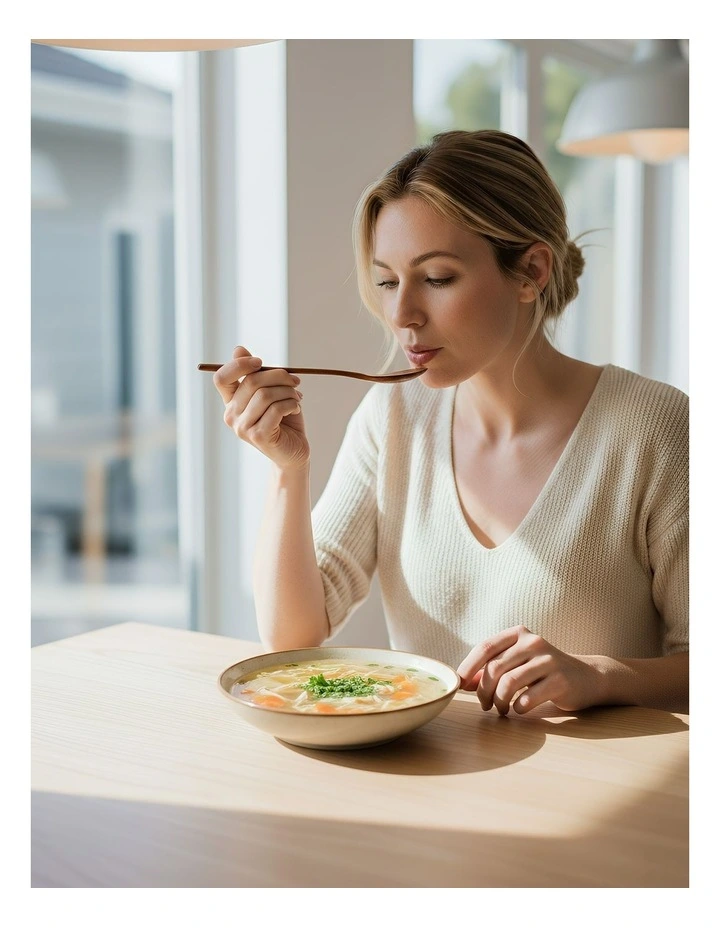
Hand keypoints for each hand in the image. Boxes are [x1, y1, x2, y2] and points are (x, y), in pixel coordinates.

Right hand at [214, 345, 309, 471]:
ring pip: (265, 394)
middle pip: (251, 381)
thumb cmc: (283, 421)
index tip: (261, 362)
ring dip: (288, 391)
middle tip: (295, 380)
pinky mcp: (259, 436)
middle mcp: (231, 415)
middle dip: (279, 376)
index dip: (239, 364)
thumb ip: (256, 374)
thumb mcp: (271, 392)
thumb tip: (238, 349)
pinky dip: (291, 404)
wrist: (294, 452)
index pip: (221, 378)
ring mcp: (243, 428)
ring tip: (297, 398)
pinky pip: (276, 409)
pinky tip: (295, 409)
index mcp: (231, 402)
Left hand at [457, 625, 605, 715]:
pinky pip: (528, 697)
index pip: (485, 647)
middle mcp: (533, 642)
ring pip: (509, 682)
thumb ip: (492, 669)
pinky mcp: (560, 680)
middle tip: (485, 705)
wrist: (586, 677)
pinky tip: (519, 709)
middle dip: (484, 690)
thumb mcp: (517, 663)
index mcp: (519, 634)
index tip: (459, 685)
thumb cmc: (543, 672)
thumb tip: (463, 683)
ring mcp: (548, 660)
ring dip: (500, 701)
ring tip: (502, 710)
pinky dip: (518, 707)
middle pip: (495, 667)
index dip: (468, 667)